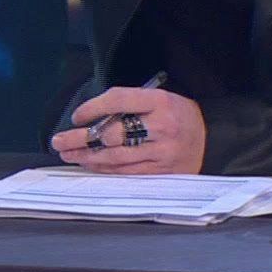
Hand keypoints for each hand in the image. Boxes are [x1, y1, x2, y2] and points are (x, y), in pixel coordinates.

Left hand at [48, 85, 206, 174]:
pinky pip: (127, 172)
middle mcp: (162, 127)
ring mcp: (163, 152)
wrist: (213, 137)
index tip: (76, 116)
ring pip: (116, 156)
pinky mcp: (163, 172)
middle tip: (58, 140)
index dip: (92, 108)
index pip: (117, 100)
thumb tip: (90, 119)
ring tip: (67, 153)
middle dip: (80, 138)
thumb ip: (128, 106)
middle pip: (112, 133)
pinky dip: (105, 168)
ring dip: (87, 156)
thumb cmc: (178, 115)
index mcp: (160, 101)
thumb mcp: (159, 99)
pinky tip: (90, 164)